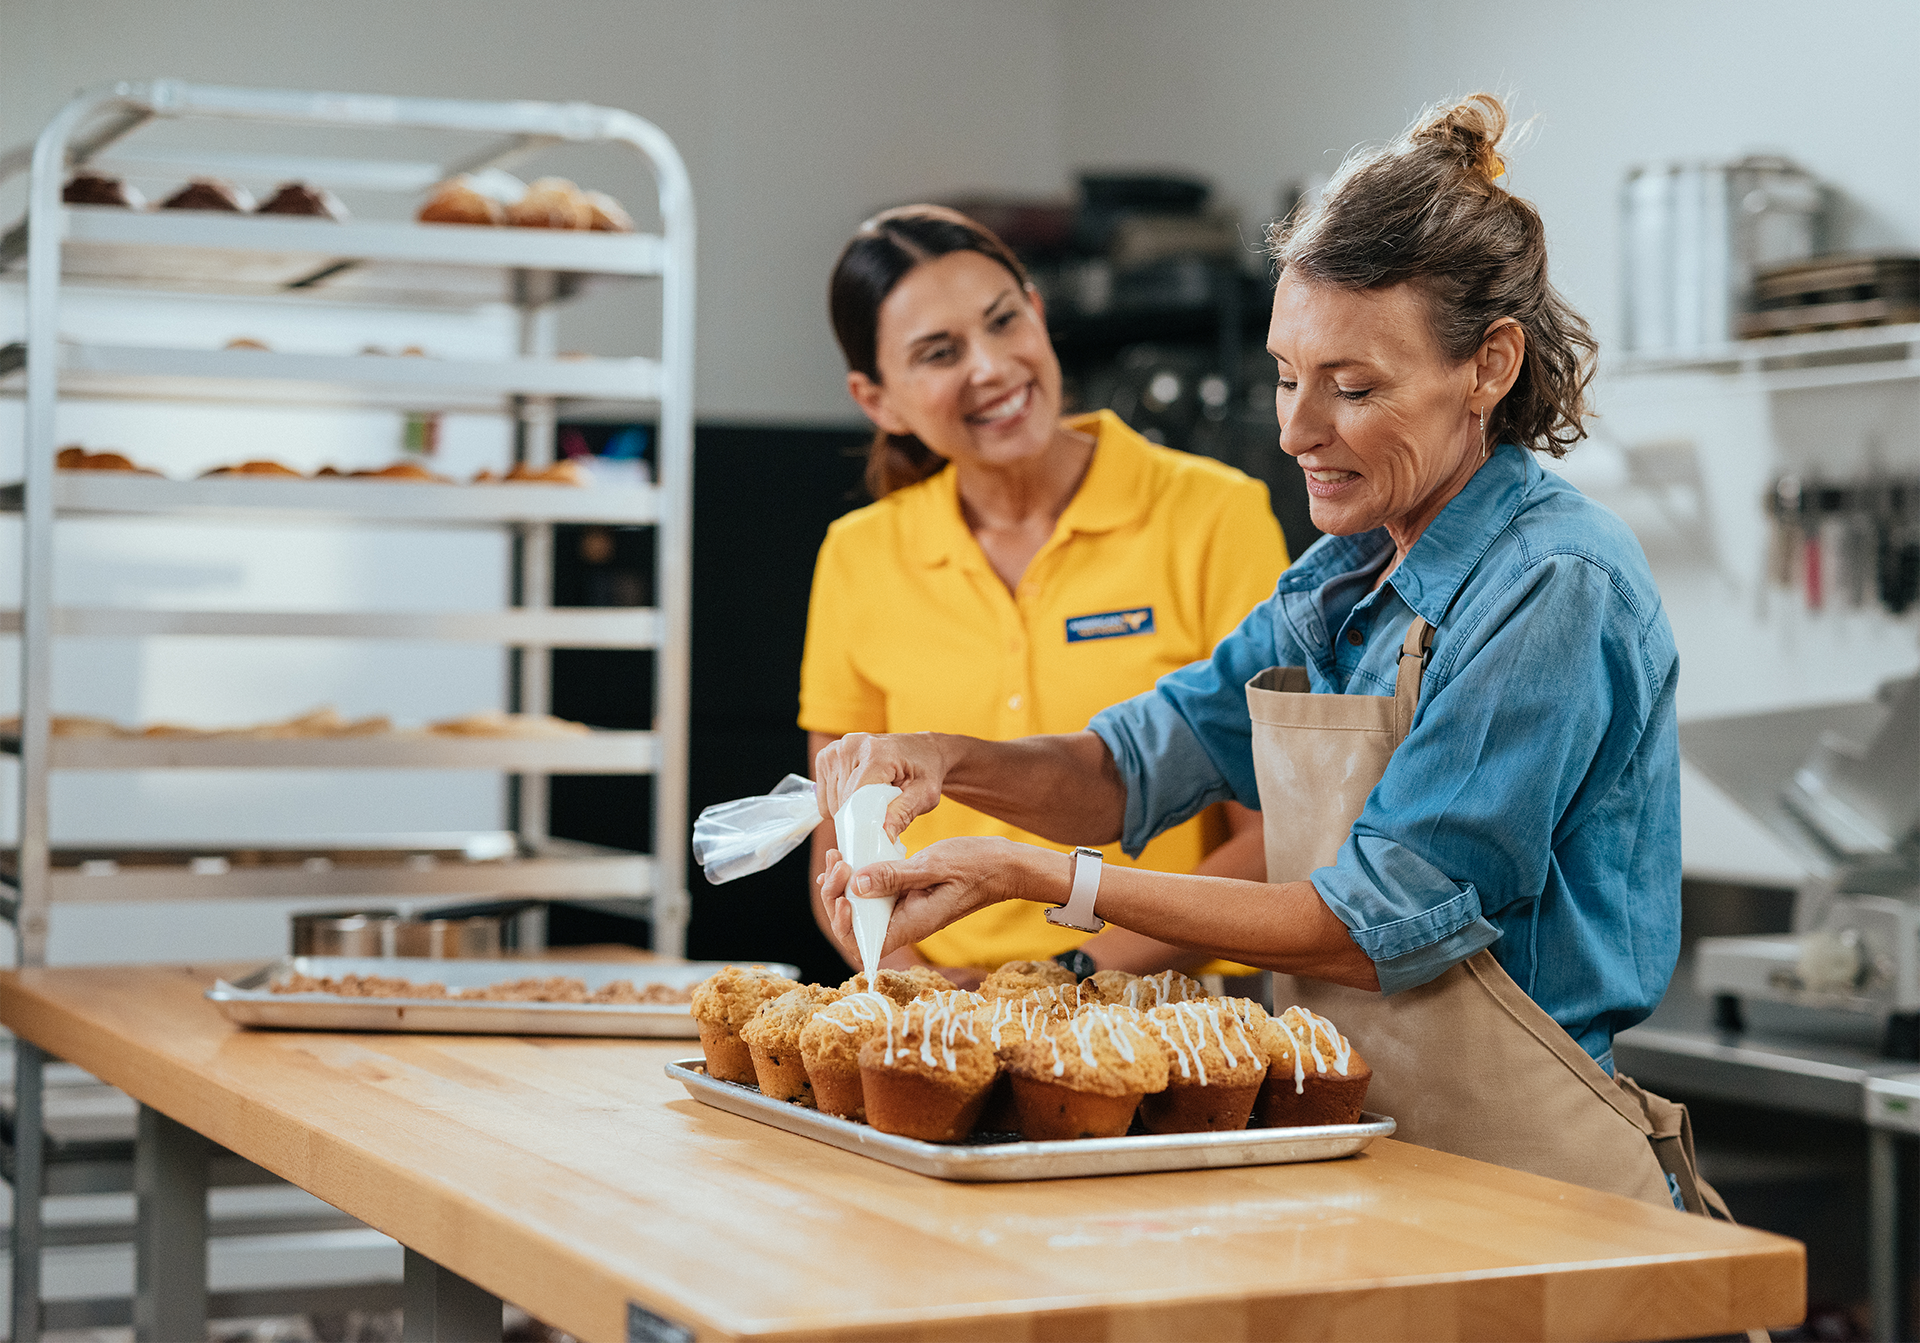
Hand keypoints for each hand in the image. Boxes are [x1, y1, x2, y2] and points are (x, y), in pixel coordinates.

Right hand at [811, 731, 952, 840]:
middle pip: (840, 802)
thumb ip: (903, 814)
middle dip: (859, 817)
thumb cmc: (925, 772)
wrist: (923, 750)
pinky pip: (824, 796)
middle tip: (883, 812)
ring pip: (830, 802)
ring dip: (849, 810)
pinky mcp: (827, 756)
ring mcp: (836, 749)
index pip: (854, 798)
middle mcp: (851, 746)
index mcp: (876, 753)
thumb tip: (883, 835)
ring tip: (873, 799)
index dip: (863, 822)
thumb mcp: (924, 795)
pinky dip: (839, 803)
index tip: (879, 833)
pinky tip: (860, 794)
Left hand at [816, 837, 1063, 961]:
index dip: (843, 925)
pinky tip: (849, 860)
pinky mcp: (907, 897)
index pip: (862, 944)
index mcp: (911, 925)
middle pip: (855, 928)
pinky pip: (874, 896)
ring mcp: (905, 911)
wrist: (1003, 866)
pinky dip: (857, 880)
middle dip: (837, 897)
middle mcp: (905, 924)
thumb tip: (856, 885)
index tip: (843, 893)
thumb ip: (895, 877)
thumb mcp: (933, 865)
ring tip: (838, 857)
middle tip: (837, 864)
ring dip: (843, 886)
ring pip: (861, 910)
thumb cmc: (976, 866)